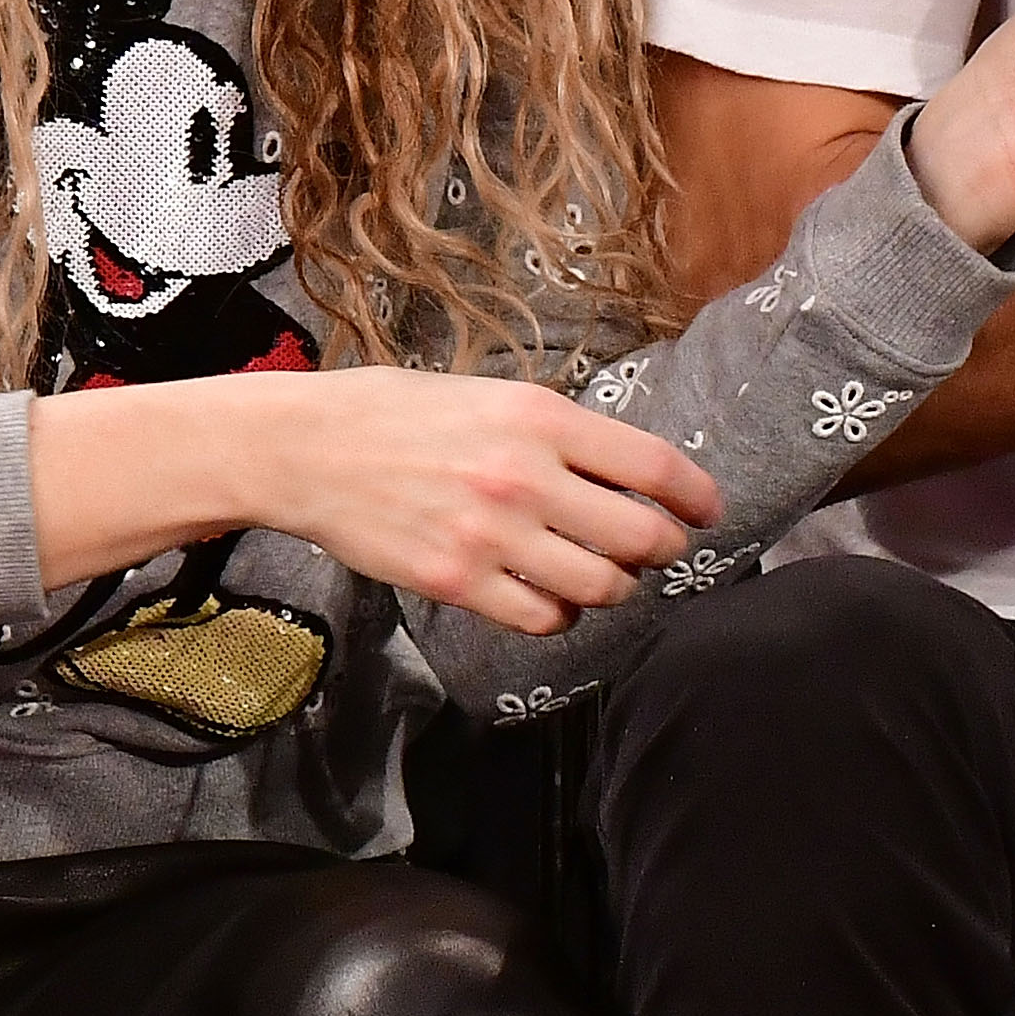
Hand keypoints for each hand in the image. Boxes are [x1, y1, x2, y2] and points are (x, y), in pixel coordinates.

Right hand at [248, 368, 724, 635]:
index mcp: (539, 417)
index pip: (653, 465)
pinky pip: (542, 619)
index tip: (707, 510)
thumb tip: (625, 472)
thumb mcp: (489, 395)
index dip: (696, 496)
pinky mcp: (456, 580)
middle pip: (640, 537)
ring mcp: (491, 533)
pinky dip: (561, 616)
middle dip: (663, 550)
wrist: (307, 447)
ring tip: (601, 577)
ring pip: (601, 588)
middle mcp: (524, 475)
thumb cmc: (397, 413)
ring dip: (614, 588)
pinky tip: (550, 599)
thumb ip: (557, 432)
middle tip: (658, 551)